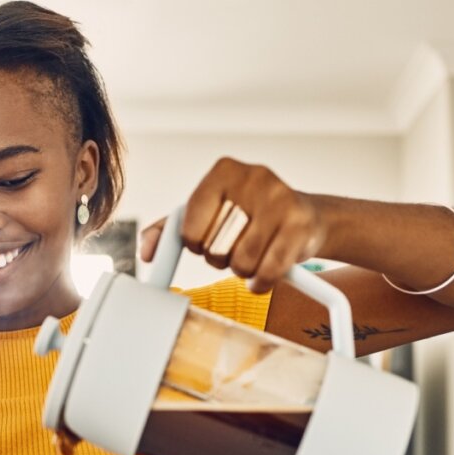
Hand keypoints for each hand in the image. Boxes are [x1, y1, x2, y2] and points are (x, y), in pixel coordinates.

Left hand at [140, 158, 326, 292]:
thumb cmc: (247, 215)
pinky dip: (261, 283)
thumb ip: (170, 229)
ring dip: (242, 271)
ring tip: (253, 255)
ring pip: (241, 262)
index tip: (207, 239)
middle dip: (220, 258)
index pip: (189, 227)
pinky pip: (267, 272)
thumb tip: (147, 253)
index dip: (196, 243)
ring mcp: (281, 200)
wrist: (306, 217)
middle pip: (215, 247)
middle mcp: (254, 178)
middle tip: (234, 247)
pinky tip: (265, 273)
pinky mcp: (300, 226)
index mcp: (224, 171)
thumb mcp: (207, 212)